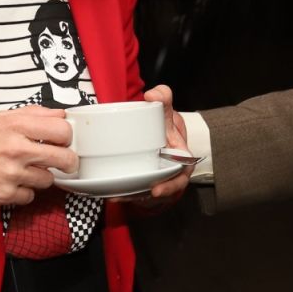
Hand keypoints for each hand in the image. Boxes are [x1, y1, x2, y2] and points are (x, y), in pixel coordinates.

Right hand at [0, 108, 74, 206]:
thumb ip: (32, 114)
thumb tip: (60, 113)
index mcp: (15, 125)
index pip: (62, 129)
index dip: (66, 136)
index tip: (64, 140)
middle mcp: (16, 149)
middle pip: (64, 158)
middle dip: (68, 160)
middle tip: (63, 160)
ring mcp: (11, 174)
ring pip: (48, 179)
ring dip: (40, 175)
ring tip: (23, 169)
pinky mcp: (5, 195)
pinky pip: (30, 196)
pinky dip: (24, 191)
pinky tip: (11, 181)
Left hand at [110, 85, 191, 212]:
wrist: (161, 140)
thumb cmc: (165, 129)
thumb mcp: (167, 113)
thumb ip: (164, 100)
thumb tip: (153, 94)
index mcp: (181, 161)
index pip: (180, 177)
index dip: (170, 186)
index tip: (156, 190)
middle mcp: (170, 175)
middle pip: (160, 191)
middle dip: (144, 197)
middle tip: (127, 196)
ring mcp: (156, 181)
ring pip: (145, 194)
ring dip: (131, 197)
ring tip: (115, 196)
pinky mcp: (144, 185)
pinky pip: (135, 193)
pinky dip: (123, 195)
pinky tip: (110, 194)